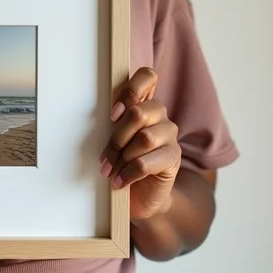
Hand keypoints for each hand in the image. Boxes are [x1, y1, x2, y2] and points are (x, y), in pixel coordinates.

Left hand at [99, 67, 180, 220]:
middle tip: (105, 157)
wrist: (140, 195)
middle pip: (138, 113)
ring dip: (122, 157)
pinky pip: (146, 162)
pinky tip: (119, 181)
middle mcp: (159, 114)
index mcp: (143, 102)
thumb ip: (113, 122)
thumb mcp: (114, 138)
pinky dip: (128, 173)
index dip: (130, 91)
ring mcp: (170, 134)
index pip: (147, 76)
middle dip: (117, 137)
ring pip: (144, 138)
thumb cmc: (122, 161)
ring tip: (111, 171)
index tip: (113, 114)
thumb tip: (97, 117)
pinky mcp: (174, 157)